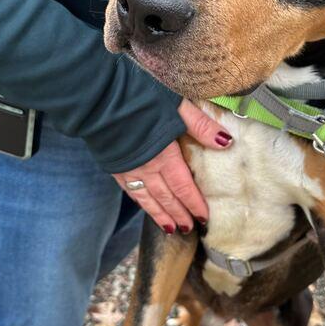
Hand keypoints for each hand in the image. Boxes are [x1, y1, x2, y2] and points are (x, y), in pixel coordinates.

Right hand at [112, 99, 231, 232]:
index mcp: (164, 155)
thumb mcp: (176, 105)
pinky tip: (145, 205)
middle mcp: (146, 167)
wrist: (98, 97)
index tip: (204, 217)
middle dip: (178, 214)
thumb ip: (200, 125)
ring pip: (147, 198)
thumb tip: (226, 142)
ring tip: (169, 228)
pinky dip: (141, 201)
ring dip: (159, 214)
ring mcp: (128, 169)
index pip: (183, 186)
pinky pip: (130, 190)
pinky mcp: (114, 165)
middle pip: (166, 197)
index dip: (193, 203)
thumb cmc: (139, 97)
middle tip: (188, 228)